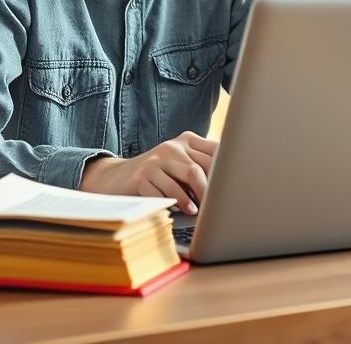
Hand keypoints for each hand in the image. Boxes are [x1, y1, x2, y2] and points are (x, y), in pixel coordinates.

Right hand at [79, 131, 217, 214]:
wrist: (116, 177)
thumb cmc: (158, 174)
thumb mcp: (180, 164)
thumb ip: (202, 167)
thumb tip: (230, 186)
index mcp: (186, 140)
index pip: (215, 152)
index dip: (226, 171)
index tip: (233, 189)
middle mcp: (171, 147)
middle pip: (201, 167)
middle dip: (213, 190)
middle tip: (220, 206)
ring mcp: (155, 161)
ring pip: (187, 178)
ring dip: (197, 198)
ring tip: (201, 211)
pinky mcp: (141, 177)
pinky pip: (165, 193)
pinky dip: (177, 203)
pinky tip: (184, 210)